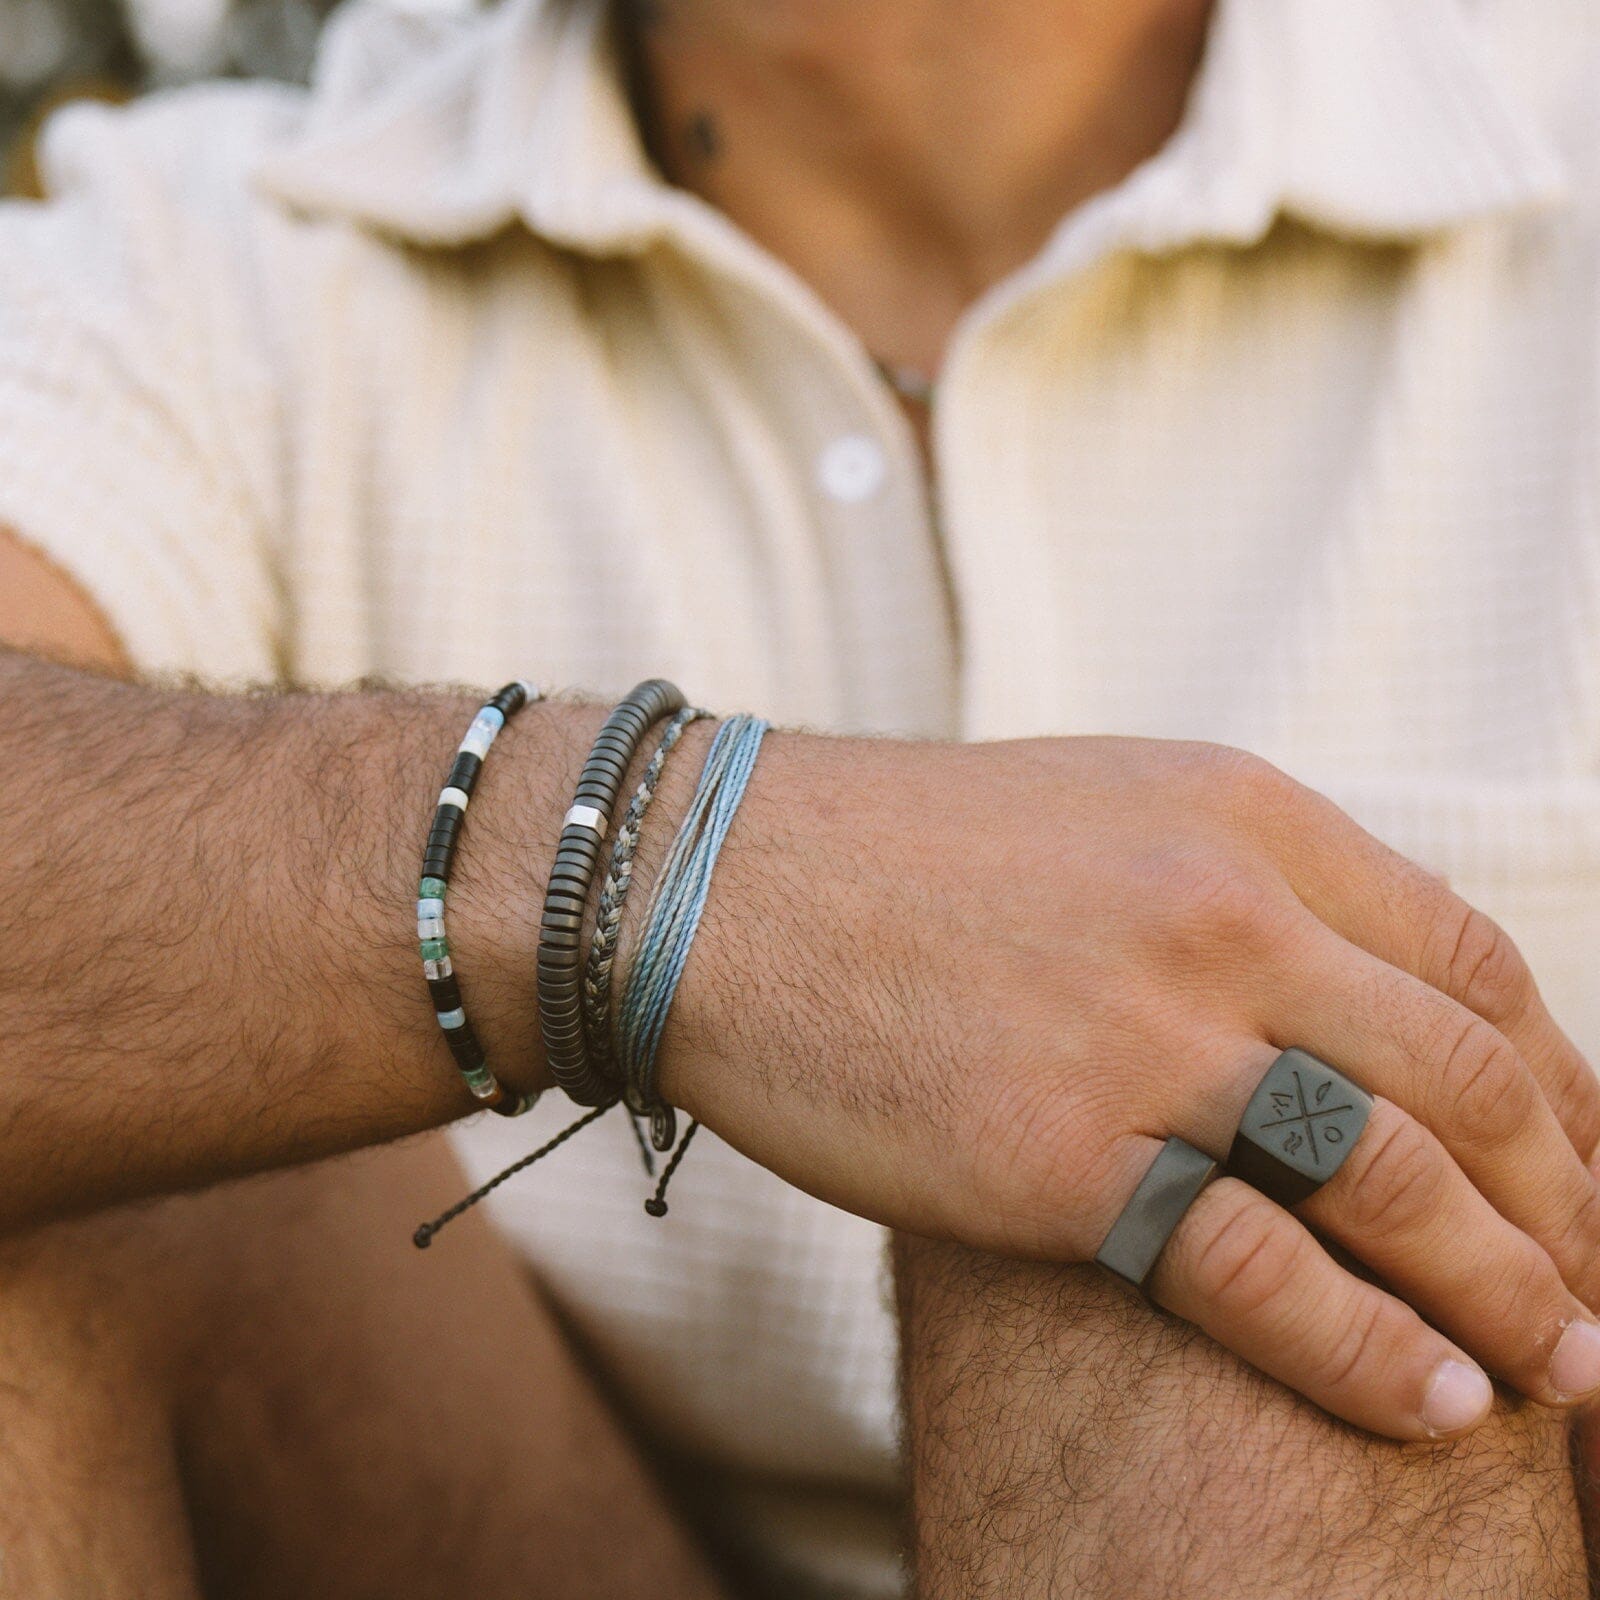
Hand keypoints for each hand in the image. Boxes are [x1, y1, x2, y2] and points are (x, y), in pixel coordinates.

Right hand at [658, 733, 1599, 1440]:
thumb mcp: (1101, 812)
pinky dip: (1369, 1350)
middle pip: (1466, 1076)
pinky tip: (1434, 1405)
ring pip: (1396, 1179)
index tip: (1582, 1161)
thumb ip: (1234, 885)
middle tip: (1599, 1285)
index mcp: (1241, 814)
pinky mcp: (1056, 1151)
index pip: (1469, 959)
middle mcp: (1219, 912)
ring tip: (1566, 1367)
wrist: (713, 882)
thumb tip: (1345, 998)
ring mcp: (1143, 1032)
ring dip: (1510, 1290)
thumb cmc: (895, 853)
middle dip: (1567, 1198)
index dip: (1559, 1078)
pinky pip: (1260, 1269)